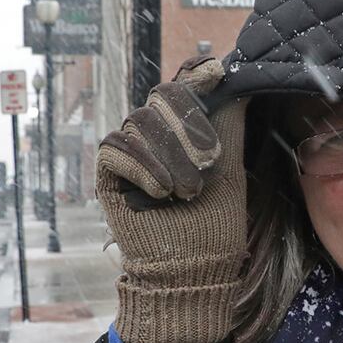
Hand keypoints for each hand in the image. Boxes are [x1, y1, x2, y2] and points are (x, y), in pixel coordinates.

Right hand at [96, 56, 248, 342]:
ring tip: (187, 191)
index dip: (195, 74)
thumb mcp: (231, 167)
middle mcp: (157, 134)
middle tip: (209, 160)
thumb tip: (233, 74)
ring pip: (139, 122)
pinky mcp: (108, 172)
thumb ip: (228, 122)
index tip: (216, 73)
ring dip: (169, 155)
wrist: (191, 269)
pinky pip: (115, 148)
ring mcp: (131, 151)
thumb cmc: (215, 224)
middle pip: (161, 97)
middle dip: (188, 124)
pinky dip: (141, 165)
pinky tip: (160, 191)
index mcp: (187, 127)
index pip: (183, 84)